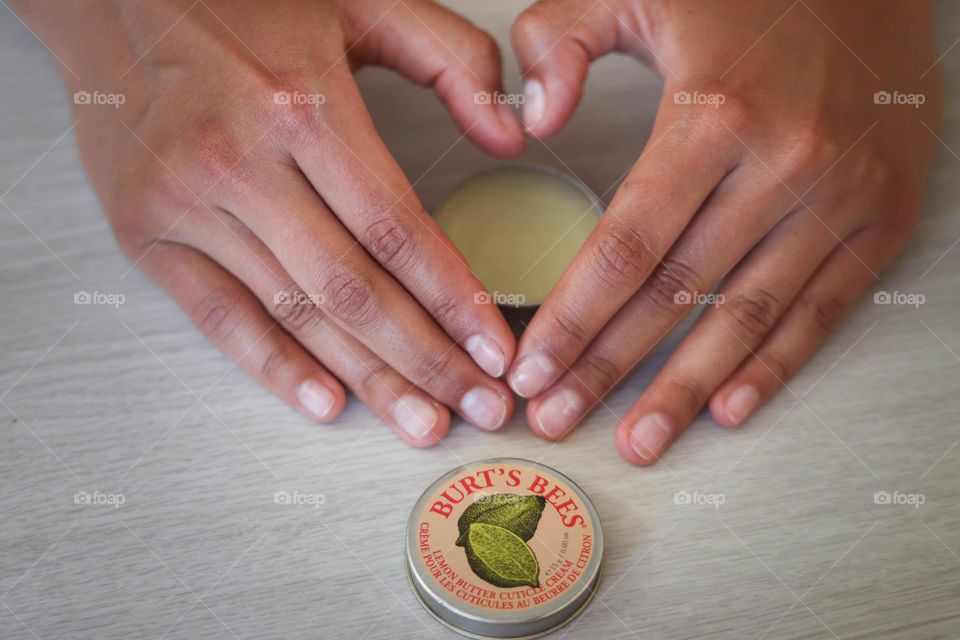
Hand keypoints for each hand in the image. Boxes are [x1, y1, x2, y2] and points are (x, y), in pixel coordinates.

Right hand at [17, 0, 524, 444]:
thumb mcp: (363, 2)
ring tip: (421, 420)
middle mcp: (242, 162)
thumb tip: (510, 133)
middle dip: (426, 358)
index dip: (454, 298)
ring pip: (296, 313)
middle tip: (477, 405)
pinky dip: (273, 366)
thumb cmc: (244, 5)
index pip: (396, 229)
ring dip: (368, 377)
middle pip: (353, 288)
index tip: (496, 347)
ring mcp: (189, 204)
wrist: (118, 0)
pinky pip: (218, 317)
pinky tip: (326, 401)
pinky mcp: (150, 234)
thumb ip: (451, 58)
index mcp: (301, 105)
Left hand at [508, 0, 941, 462]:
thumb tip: (529, 123)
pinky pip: (821, 310)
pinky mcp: (881, 216)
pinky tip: (728, 409)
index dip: (573, 317)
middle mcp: (783, 165)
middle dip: (608, 367)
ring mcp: (840, 197)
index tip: (530, 368)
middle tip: (558, 418)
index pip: (627, 245)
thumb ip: (563, 43)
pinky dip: (775, 366)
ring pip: (746, 317)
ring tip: (638, 440)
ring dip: (685, 389)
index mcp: (715, 113)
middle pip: (676, 294)